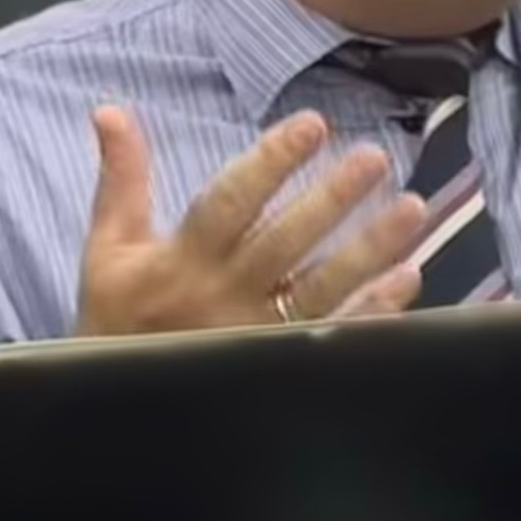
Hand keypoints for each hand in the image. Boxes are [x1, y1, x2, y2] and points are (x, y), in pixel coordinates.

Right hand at [73, 106, 425, 337]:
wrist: (115, 410)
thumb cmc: (116, 321)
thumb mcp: (109, 250)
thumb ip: (121, 180)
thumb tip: (110, 110)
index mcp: (182, 262)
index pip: (229, 203)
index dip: (270, 164)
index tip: (312, 125)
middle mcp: (224, 298)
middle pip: (284, 242)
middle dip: (331, 200)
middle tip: (374, 158)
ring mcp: (258, 336)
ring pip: (321, 289)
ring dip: (369, 251)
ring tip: (411, 208)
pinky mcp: (283, 365)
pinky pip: (335, 336)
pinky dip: (373, 311)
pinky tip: (408, 277)